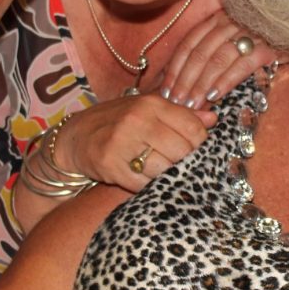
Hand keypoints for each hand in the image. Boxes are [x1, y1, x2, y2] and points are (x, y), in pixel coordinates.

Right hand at [50, 94, 217, 192]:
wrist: (75, 137)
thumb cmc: (117, 121)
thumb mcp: (147, 109)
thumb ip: (181, 114)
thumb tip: (214, 118)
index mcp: (151, 103)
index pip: (194, 128)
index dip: (199, 143)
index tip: (192, 149)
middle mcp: (138, 120)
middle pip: (183, 151)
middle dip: (184, 161)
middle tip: (176, 163)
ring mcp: (123, 143)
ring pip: (166, 169)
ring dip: (167, 175)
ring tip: (159, 170)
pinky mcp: (111, 166)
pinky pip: (145, 184)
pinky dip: (149, 185)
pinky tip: (143, 178)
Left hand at [159, 12, 288, 109]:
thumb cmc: (259, 43)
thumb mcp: (231, 41)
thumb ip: (208, 53)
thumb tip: (178, 80)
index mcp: (217, 18)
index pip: (188, 43)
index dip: (175, 68)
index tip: (165, 90)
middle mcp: (231, 21)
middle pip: (200, 53)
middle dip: (185, 81)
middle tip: (177, 104)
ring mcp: (250, 33)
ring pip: (217, 59)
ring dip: (202, 84)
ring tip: (192, 104)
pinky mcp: (268, 47)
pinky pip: (242, 65)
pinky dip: (226, 81)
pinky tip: (215, 95)